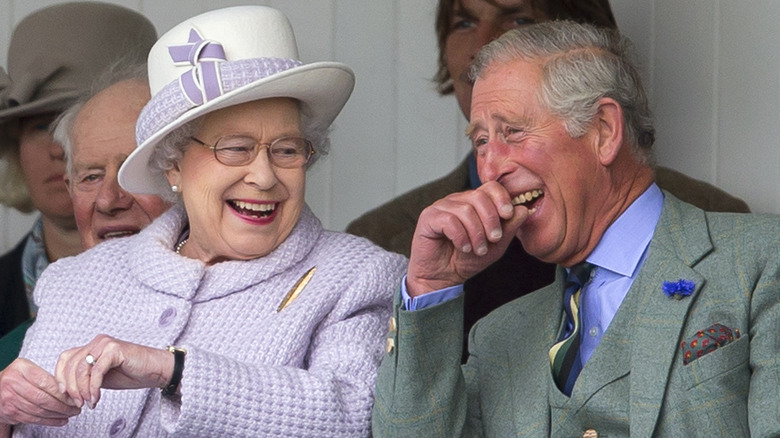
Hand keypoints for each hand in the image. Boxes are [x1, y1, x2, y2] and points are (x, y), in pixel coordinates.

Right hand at [0, 358, 79, 426]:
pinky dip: (49, 421)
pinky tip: (60, 419)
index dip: (62, 392)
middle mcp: (13, 383)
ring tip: (70, 413)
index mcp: (21, 369)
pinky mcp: (10, 413)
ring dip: (58, 414)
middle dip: (63, 405)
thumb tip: (70, 389)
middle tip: (76, 408)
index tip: (74, 397)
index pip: (46, 382)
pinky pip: (33, 419)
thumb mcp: (30, 368)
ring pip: (39, 410)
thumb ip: (46, 376)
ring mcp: (9, 399)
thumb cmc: (19, 377)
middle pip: (43, 398)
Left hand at [54, 335, 173, 409]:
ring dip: (82, 390)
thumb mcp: (102, 376)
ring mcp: (106, 344)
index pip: (65, 358)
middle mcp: (97, 342)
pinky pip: (96, 371)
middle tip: (78, 403)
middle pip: (70, 364)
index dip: (60, 377)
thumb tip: (67, 390)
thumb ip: (86, 377)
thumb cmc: (132, 373)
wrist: (156, 370)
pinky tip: (96, 398)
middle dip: (71, 388)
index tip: (64, 394)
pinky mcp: (115, 350)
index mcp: (92, 346)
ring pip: (81, 369)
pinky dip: (94, 387)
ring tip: (89, 402)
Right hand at [407, 181, 528, 295]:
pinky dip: (460, 236)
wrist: (444, 277)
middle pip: (479, 196)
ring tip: (478, 249)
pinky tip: (463, 247)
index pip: (490, 187)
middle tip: (494, 239)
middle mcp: (457, 200)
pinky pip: (448, 220)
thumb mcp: (495, 246)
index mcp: (474, 202)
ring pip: (465, 210)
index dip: (502, 198)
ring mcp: (441, 207)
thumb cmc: (467, 259)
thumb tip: (523, 209)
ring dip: (476, 233)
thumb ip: (509, 228)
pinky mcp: (428, 218)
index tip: (508, 215)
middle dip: (491, 220)